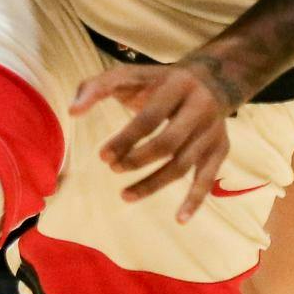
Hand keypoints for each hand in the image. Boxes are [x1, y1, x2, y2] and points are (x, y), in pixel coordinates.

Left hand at [72, 59, 237, 221]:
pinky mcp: (221, 149)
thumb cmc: (159, 81)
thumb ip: (98, 86)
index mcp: (177, 85)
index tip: (103, 156)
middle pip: (168, 143)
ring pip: (183, 165)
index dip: (126, 139)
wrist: (214, 78)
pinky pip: (207, 178)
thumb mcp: (131, 74)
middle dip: (137, 160)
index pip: (150, 117)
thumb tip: (72, 112)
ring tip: (125, 195)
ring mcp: (212, 131)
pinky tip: (179, 219)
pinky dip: (195, 200)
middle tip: (113, 169)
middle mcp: (200, 108)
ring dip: (154, 184)